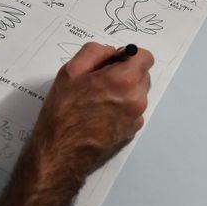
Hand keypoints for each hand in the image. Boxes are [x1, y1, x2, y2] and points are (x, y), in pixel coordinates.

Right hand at [0, 43, 152, 205]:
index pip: (146, 57)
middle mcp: (136, 99)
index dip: (129, 55)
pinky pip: (133, 110)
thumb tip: (112, 51)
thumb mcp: (71, 71)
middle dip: (126, 72)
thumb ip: (95, 52)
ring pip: (138, 93)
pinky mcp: (132, 131)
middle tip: (100, 81)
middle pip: (143, 75)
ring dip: (124, 91)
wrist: (60, 154)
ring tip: (98, 99)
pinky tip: (100, 114)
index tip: (114, 61)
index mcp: (124, 81)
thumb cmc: (63, 113)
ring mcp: (136, 117)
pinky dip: (122, 107)